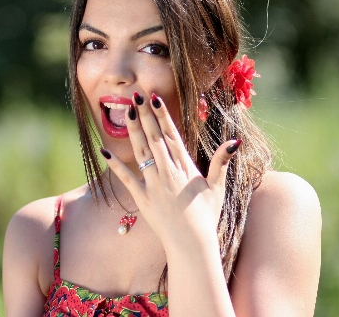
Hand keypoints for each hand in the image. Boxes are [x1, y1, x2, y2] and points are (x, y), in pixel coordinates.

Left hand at [101, 92, 240, 244]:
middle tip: (136, 95)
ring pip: (141, 151)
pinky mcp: (142, 197)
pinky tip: (104, 150)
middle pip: (154, 137)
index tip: (155, 98)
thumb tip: (235, 141)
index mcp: (185, 166)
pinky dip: (115, 164)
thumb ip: (222, 162)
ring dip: (133, 131)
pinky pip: (125, 178)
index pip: (172, 135)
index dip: (162, 116)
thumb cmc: (206, 216)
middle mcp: (168, 171)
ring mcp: (154, 184)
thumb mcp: (216, 187)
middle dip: (145, 115)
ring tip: (127, 111)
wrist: (191, 243)